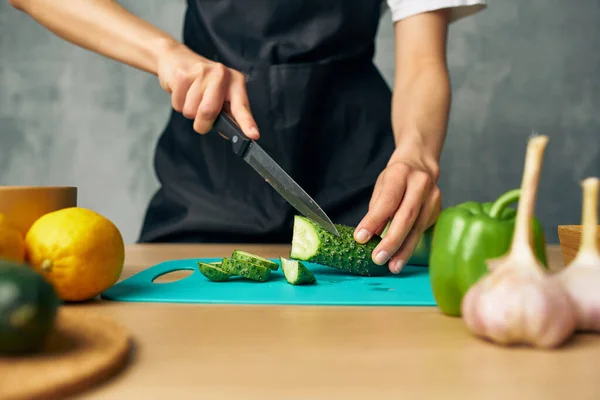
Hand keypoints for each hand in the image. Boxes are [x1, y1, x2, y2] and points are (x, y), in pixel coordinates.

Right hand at [156, 43, 258, 138]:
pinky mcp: (183, 74)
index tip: (253, 135)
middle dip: (202, 124)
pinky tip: (183, 92)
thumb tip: (230, 134)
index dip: (247, 123)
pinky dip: (178, 104)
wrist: (177, 58)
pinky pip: (178, 104)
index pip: (241, 106)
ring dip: (189, 112)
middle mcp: (222, 74)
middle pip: (209, 111)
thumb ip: (228, 115)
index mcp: (236, 82)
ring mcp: (202, 72)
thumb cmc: (202, 82)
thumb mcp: (220, 96)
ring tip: (191, 98)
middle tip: (202, 120)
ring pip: (191, 111)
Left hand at [354, 149, 441, 273]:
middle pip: (406, 216)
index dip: (373, 220)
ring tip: (392, 267)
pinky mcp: (439, 209)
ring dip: (404, 250)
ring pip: (418, 228)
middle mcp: (420, 184)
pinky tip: (401, 257)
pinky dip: (411, 246)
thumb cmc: (396, 177)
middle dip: (392, 241)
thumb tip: (368, 237)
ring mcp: (433, 197)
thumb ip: (377, 210)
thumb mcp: (381, 187)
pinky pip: (423, 231)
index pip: (387, 200)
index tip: (360, 238)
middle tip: (378, 259)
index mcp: (400, 173)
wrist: (421, 164)